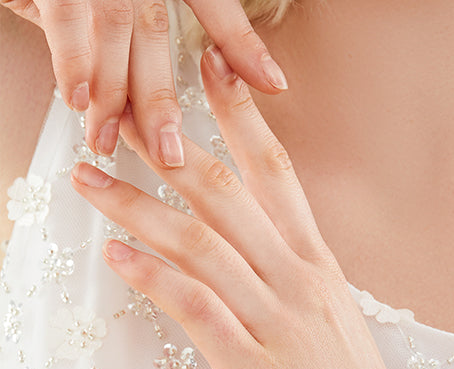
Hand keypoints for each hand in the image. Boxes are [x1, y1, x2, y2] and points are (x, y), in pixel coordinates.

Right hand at [3, 0, 286, 167]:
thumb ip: (199, 31)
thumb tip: (261, 80)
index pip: (215, 5)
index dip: (244, 45)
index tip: (275, 84)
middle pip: (155, 34)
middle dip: (161, 101)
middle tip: (170, 155)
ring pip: (113, 35)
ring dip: (112, 95)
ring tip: (110, 142)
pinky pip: (66, 20)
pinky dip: (70, 62)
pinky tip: (77, 100)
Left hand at [70, 45, 429, 368]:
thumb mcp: (340, 338)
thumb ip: (302, 295)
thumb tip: (263, 269)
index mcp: (325, 273)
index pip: (279, 178)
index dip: (243, 120)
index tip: (212, 76)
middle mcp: (303, 287)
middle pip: (227, 197)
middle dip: (167, 152)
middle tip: (118, 122)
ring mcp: (279, 327)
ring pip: (201, 245)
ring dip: (136, 209)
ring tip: (91, 184)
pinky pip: (195, 308)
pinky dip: (152, 276)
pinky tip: (116, 257)